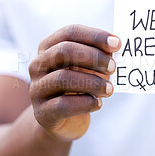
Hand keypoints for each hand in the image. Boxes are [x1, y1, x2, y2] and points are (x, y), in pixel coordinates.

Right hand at [29, 24, 120, 140]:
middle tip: (113, 67)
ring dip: (92, 82)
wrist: (63, 122)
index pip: (70, 32)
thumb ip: (99, 58)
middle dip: (93, 57)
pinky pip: (63, 105)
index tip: (117, 44)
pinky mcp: (42, 112)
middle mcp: (38, 65)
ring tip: (109, 90)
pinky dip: (85, 103)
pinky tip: (97, 104)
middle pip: (63, 51)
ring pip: (63, 78)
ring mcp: (37, 89)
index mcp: (48, 48)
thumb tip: (114, 49)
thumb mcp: (89, 70)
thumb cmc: (79, 89)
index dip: (95, 36)